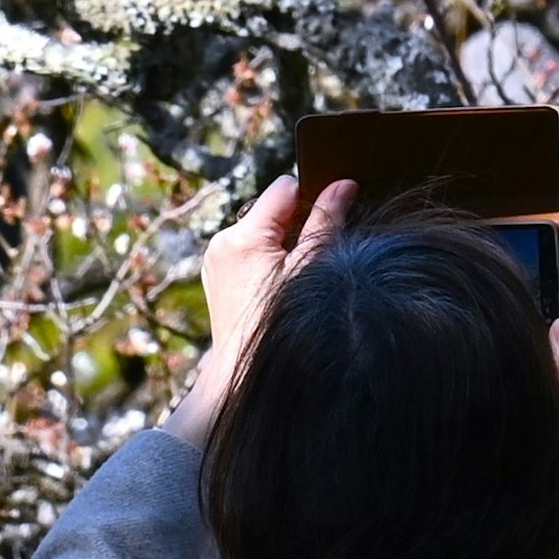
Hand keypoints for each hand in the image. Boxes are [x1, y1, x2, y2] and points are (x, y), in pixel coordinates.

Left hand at [168, 173, 351, 442]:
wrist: (245, 372)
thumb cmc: (281, 325)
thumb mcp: (311, 270)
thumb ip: (327, 222)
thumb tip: (343, 186)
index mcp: (241, 237)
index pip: (284, 189)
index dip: (312, 199)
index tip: (331, 221)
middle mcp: (221, 241)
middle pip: (272, 210)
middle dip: (296, 226)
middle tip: (312, 260)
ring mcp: (215, 259)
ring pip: (261, 231)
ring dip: (283, 244)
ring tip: (294, 278)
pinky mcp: (216, 275)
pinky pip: (249, 251)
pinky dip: (267, 260)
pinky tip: (277, 287)